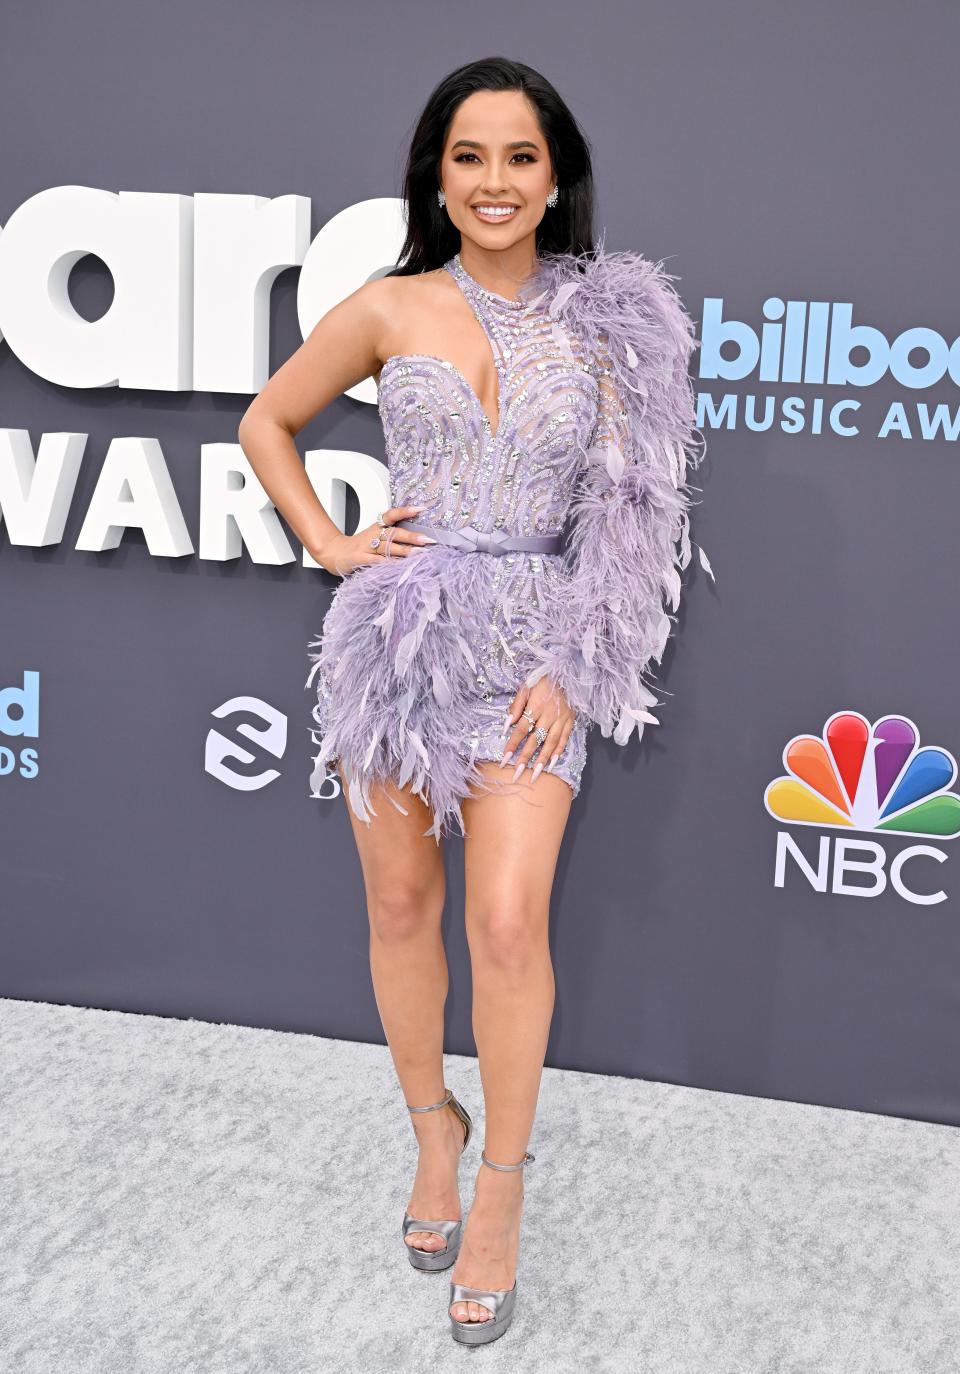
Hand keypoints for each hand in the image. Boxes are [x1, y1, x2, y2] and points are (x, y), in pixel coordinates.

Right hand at [316, 505, 436, 577]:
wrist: (333, 553)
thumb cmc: (358, 547)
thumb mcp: (373, 537)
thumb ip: (392, 538)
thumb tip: (417, 542)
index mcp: (377, 527)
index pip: (391, 515)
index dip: (405, 511)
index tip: (421, 509)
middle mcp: (373, 535)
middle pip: (394, 533)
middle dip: (412, 536)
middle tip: (428, 539)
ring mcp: (366, 547)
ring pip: (387, 547)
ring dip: (404, 551)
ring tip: (419, 553)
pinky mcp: (360, 559)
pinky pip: (376, 561)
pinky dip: (388, 564)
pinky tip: (399, 566)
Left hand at [500, 676, 575, 782]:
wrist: (567, 671)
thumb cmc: (542, 679)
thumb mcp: (526, 687)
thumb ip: (516, 706)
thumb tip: (507, 725)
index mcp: (536, 706)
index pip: (522, 729)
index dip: (513, 744)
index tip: (504, 759)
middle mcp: (549, 715)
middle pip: (535, 740)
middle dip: (525, 758)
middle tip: (517, 774)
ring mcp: (562, 719)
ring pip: (551, 743)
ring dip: (542, 760)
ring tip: (535, 775)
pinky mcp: (571, 721)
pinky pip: (565, 739)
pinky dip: (558, 752)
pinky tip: (551, 764)